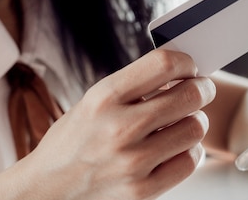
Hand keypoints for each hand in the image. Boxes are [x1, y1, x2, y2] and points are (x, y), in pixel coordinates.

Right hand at [19, 49, 215, 199]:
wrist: (46, 191)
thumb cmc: (73, 141)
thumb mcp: (93, 101)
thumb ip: (134, 85)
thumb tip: (181, 69)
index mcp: (104, 98)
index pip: (163, 64)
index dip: (185, 62)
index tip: (189, 67)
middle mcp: (119, 128)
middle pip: (190, 95)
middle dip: (201, 89)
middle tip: (199, 90)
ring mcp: (132, 162)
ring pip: (195, 128)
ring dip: (196, 121)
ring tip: (183, 121)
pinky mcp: (141, 190)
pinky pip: (189, 161)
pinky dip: (190, 151)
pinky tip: (177, 147)